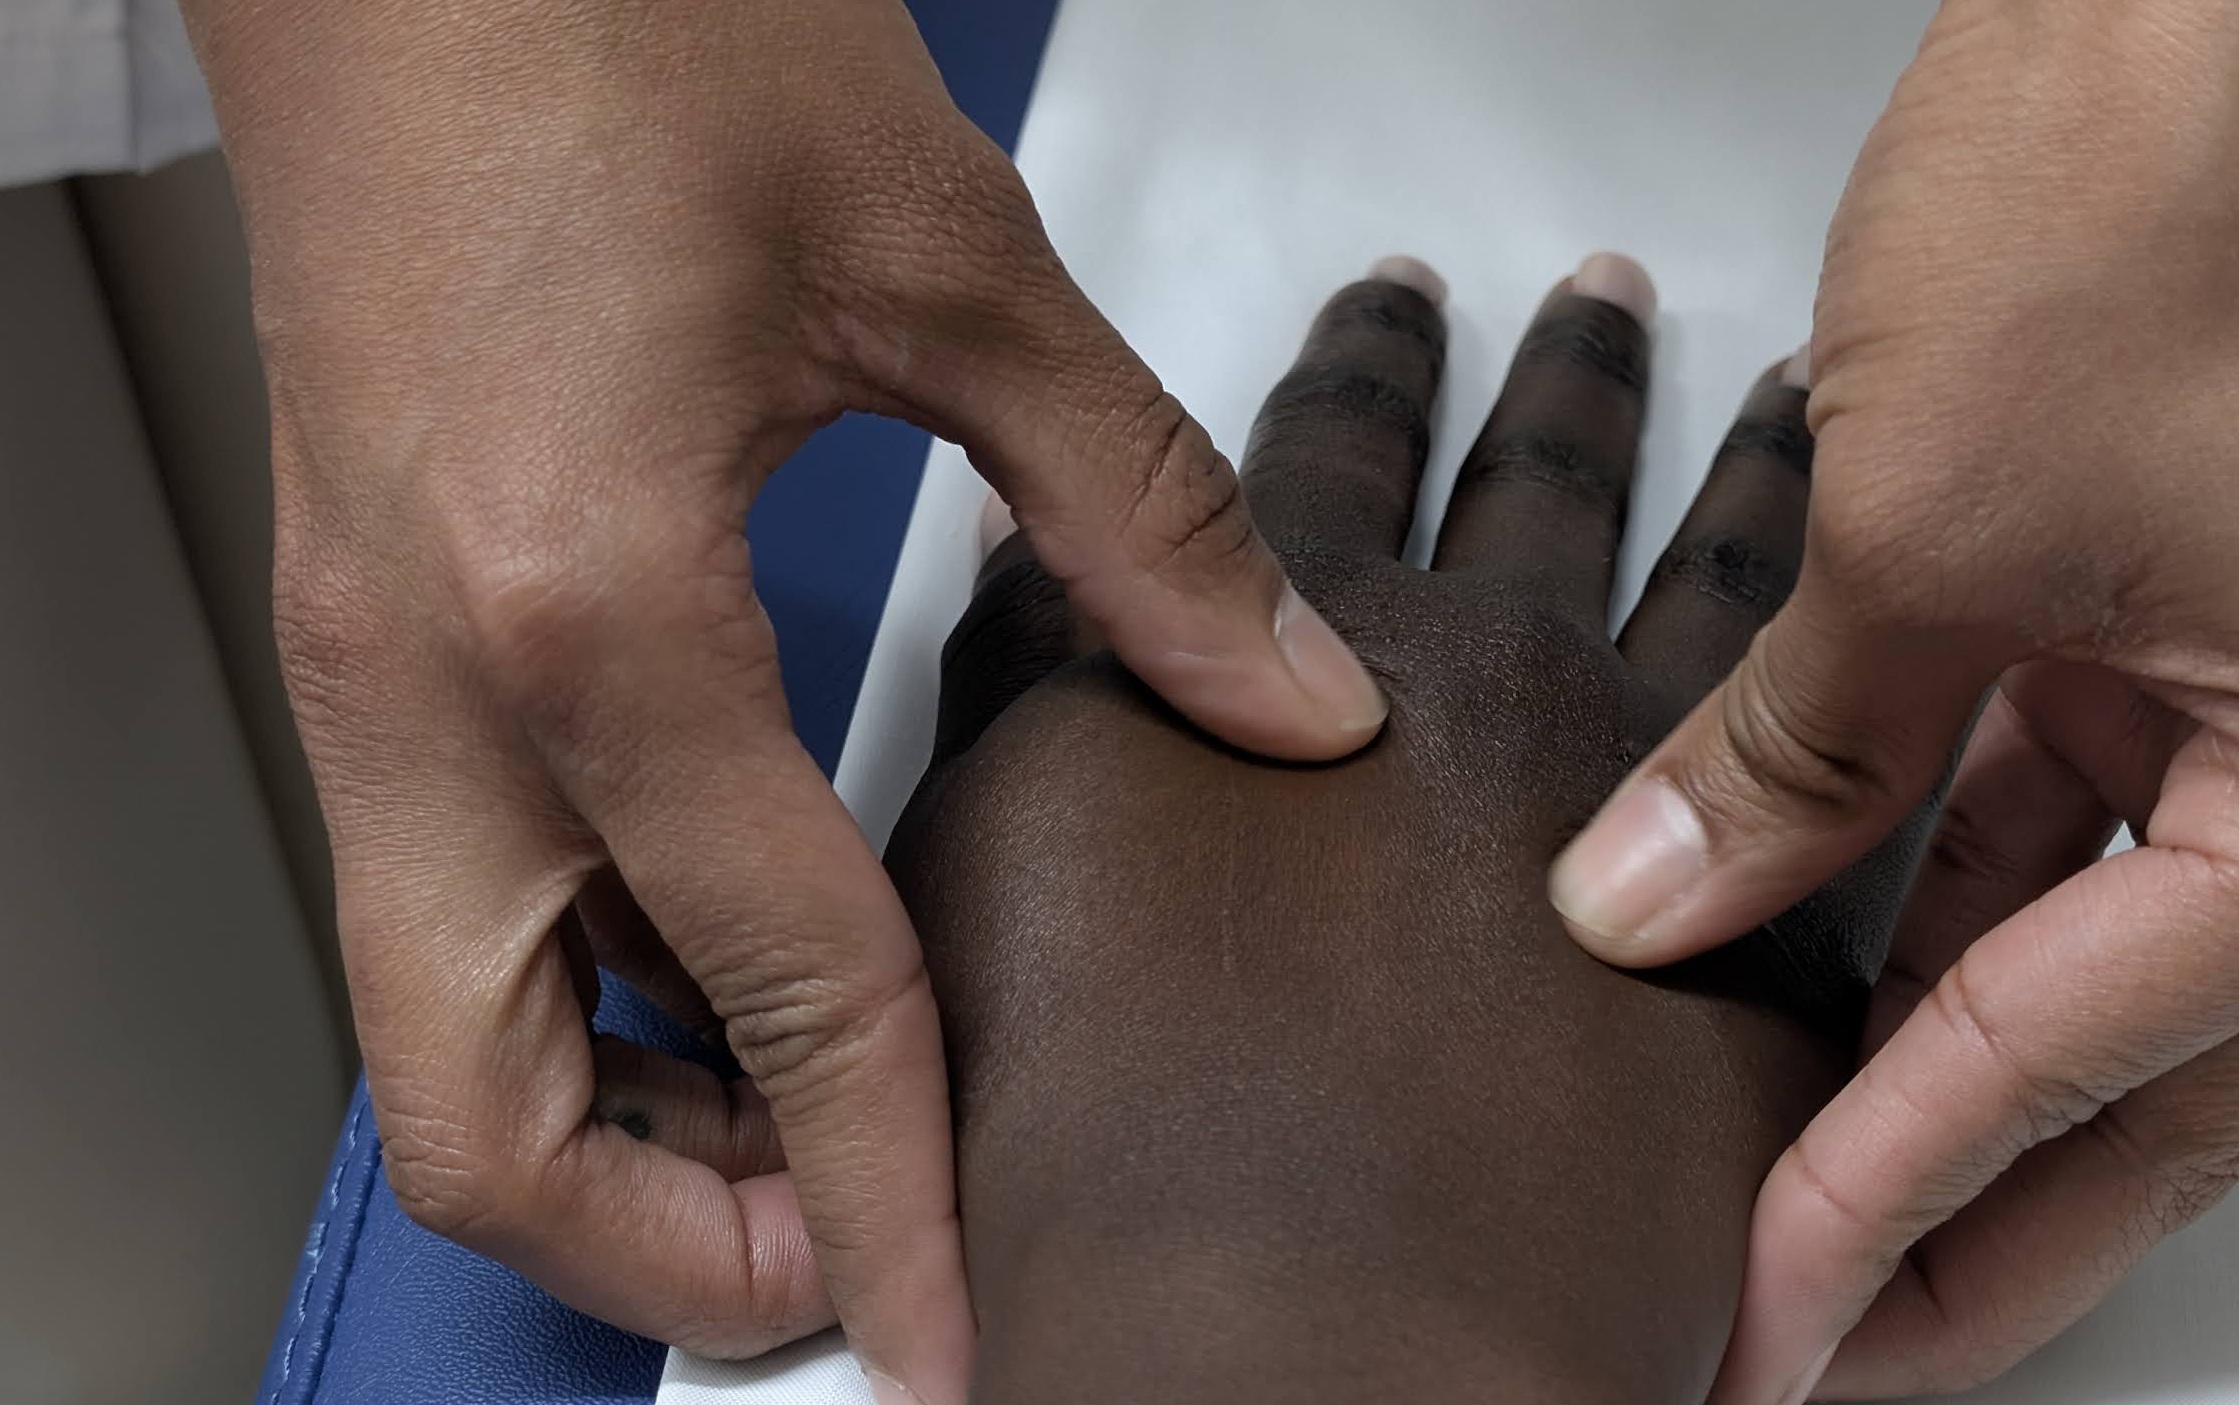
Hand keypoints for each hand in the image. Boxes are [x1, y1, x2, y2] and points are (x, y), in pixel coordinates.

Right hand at [179, 0, 1386, 1396]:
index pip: (778, 990)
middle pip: (483, 1118)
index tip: (954, 1324)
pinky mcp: (375, 629)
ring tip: (816, 1121)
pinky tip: (738, 943)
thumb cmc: (618, 22)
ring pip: (444, 1031)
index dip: (885, 1195)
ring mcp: (373, 667)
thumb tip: (1281, 689)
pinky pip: (462, 901)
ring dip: (627, 1120)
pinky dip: (598, 979)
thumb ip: (1133, 508)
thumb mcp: (936, 263)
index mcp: (586, 600)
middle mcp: (433, 677)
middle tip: (852, 1254)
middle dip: (672, 1242)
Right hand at [885, 258, 1937, 1403]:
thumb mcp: (989, 864)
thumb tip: (1040, 596)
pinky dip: (1871, 660)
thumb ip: (1028, 695)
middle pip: (1534, 471)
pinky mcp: (1759, 937)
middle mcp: (1472, 674)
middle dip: (1555, 372)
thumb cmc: (1108, 1133)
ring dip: (1747, 464)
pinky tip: (1883, 638)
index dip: (1362, 362)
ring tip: (1775, 399)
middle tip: (1586, 300)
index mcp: (1288, 641)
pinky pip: (1855, 753)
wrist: (1283, 1330)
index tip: (1392, 305)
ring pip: (1723, 564)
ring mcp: (1632, 790)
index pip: (1334, 443)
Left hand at [1545, 4, 2238, 1400]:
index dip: (1890, 1215)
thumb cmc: (2180, 177)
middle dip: (1939, 1202)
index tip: (1763, 1327)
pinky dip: (1921, 880)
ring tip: (1765, 1164)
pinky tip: (1801, 945)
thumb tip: (1648, 909)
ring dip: (1910, 1046)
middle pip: (2111, 1074)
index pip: (2069, 1077)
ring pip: (2069, 946)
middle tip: (1790, 1324)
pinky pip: (2050, 808)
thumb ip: (1801, 753)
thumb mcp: (1945, 526)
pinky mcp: (2173, 622)